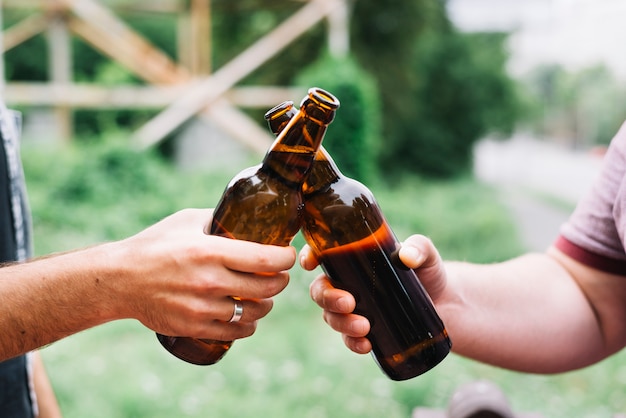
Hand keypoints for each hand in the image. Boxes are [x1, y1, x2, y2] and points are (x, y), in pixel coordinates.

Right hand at [110, 208, 295, 341]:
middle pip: (267, 287)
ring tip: (263, 296)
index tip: (288, 255)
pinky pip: (236, 331)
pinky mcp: (196, 326)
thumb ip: (217, 219)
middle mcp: (211, 281)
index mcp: (211, 251)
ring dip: (266, 304)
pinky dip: (248, 325)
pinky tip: (248, 317)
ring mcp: (204, 307)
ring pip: (255, 312)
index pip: (266, 259)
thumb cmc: (154, 245)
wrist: (119, 280)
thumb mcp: (186, 221)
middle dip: (280, 281)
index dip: (286, 258)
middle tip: (279, 275)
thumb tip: (243, 216)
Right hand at [301, 234, 445, 353]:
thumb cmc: (429, 271)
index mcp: (353, 259)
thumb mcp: (425, 254)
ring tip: (364, 327)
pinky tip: (366, 345)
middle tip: (349, 303)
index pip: (322, 255)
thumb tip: (406, 257)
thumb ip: (419, 248)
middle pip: (320, 290)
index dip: (309, 257)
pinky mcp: (365, 331)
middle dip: (327, 298)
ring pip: (331, 317)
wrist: (447, 303)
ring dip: (341, 323)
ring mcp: (354, 309)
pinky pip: (348, 339)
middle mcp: (347, 284)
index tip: (310, 263)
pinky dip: (353, 343)